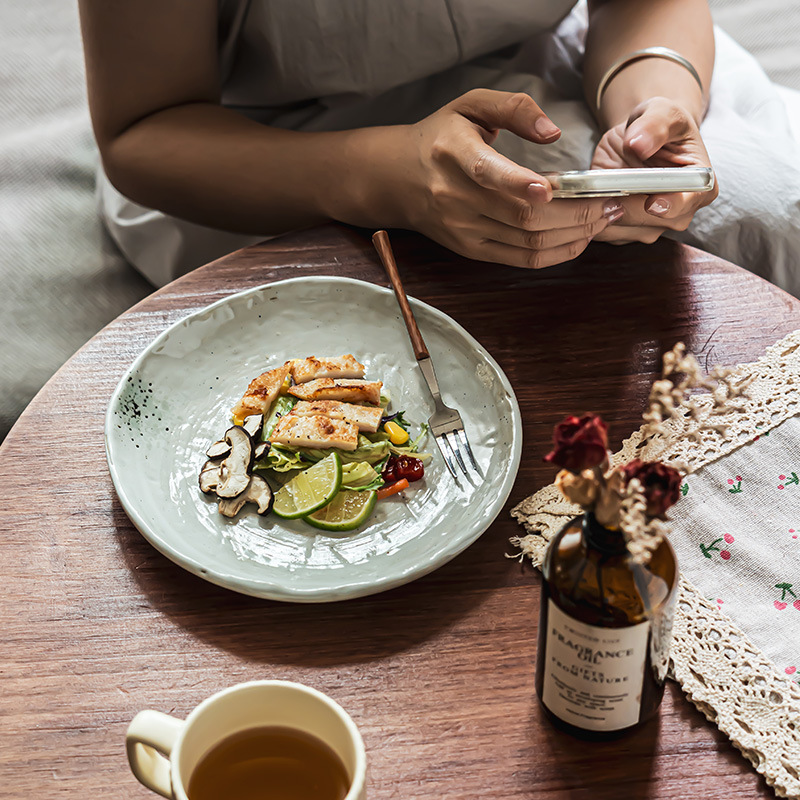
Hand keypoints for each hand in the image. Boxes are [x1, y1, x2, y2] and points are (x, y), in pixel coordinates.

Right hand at [395, 89, 623, 267]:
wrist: (400, 179)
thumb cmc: (442, 138)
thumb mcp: (470, 105)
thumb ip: (513, 108)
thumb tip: (552, 132)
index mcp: (452, 153)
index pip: (486, 172)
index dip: (519, 183)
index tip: (552, 187)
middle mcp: (456, 197)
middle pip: (522, 215)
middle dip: (575, 212)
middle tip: (612, 202)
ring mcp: (464, 229)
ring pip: (528, 241)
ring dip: (574, 233)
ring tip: (604, 217)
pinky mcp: (472, 250)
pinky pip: (521, 259)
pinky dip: (557, 252)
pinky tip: (580, 238)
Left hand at [590, 97, 717, 243]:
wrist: (638, 141)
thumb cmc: (658, 125)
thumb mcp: (661, 112)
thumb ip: (655, 124)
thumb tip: (638, 143)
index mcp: (700, 186)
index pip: (689, 203)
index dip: (671, 205)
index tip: (652, 203)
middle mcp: (679, 214)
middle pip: (650, 222)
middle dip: (626, 205)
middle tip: (606, 187)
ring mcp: (650, 227)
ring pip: (623, 230)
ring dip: (604, 212)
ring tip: (598, 186)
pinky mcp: (623, 231)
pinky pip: (603, 232)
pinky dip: (591, 217)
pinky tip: (591, 196)